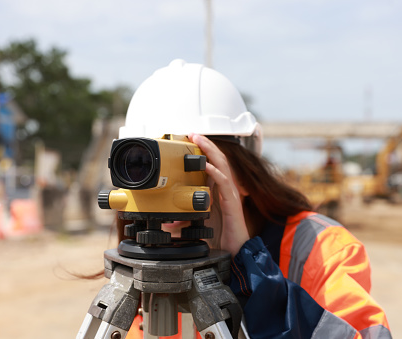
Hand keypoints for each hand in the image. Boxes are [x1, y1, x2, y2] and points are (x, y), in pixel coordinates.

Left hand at [189, 133, 249, 256]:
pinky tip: (207, 165)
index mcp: (216, 191)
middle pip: (216, 160)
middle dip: (205, 145)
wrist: (234, 253)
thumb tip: (167, 223)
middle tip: (192, 133)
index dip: (202, 152)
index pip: (210, 165)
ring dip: (210, 151)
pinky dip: (215, 172)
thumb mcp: (196, 225)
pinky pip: (224, 183)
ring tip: (199, 139)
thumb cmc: (219, 237)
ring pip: (222, 166)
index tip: (188, 142)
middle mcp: (223, 189)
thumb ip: (183, 221)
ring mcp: (229, 194)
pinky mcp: (233, 203)